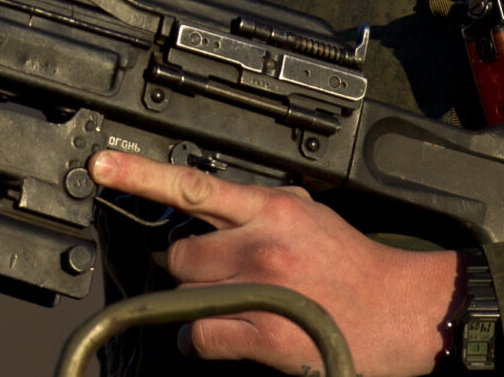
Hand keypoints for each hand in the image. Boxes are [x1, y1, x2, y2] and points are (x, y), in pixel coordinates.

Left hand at [89, 149, 456, 376]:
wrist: (400, 311)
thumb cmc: (356, 265)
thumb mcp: (310, 214)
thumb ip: (262, 207)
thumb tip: (219, 205)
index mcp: (272, 209)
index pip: (193, 184)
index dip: (141, 174)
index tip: (103, 164)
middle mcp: (260, 246)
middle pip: (181, 254)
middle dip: (192, 266)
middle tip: (222, 275)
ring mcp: (258, 293)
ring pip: (186, 295)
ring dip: (198, 303)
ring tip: (231, 303)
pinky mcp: (262, 336)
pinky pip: (200, 336)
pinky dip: (201, 339)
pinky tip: (223, 333)